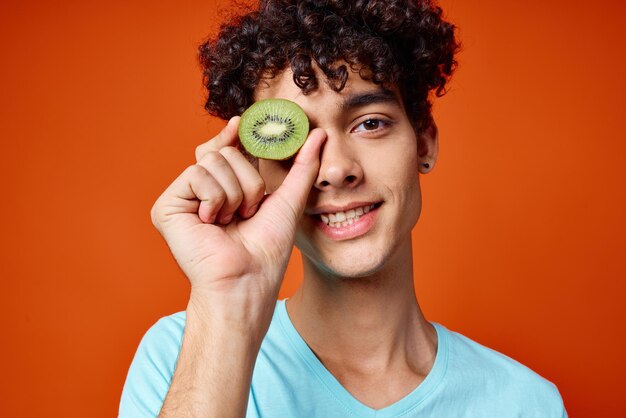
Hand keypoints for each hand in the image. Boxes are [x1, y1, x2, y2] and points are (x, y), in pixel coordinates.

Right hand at [151, 116, 324, 313]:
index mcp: (224, 190)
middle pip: (224, 152)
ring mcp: (183, 199)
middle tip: (247, 213)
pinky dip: (215, 199)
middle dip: (248, 182)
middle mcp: (201, 192)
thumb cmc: (267, 249)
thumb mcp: (289, 199)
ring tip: (231, 222)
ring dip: (234, 195)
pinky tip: (212, 223)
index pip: (226, 149)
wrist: (247, 280)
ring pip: (212, 161)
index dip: (232, 135)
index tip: (241, 123)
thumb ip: (303, 165)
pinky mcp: (166, 206)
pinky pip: (196, 175)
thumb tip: (319, 133)